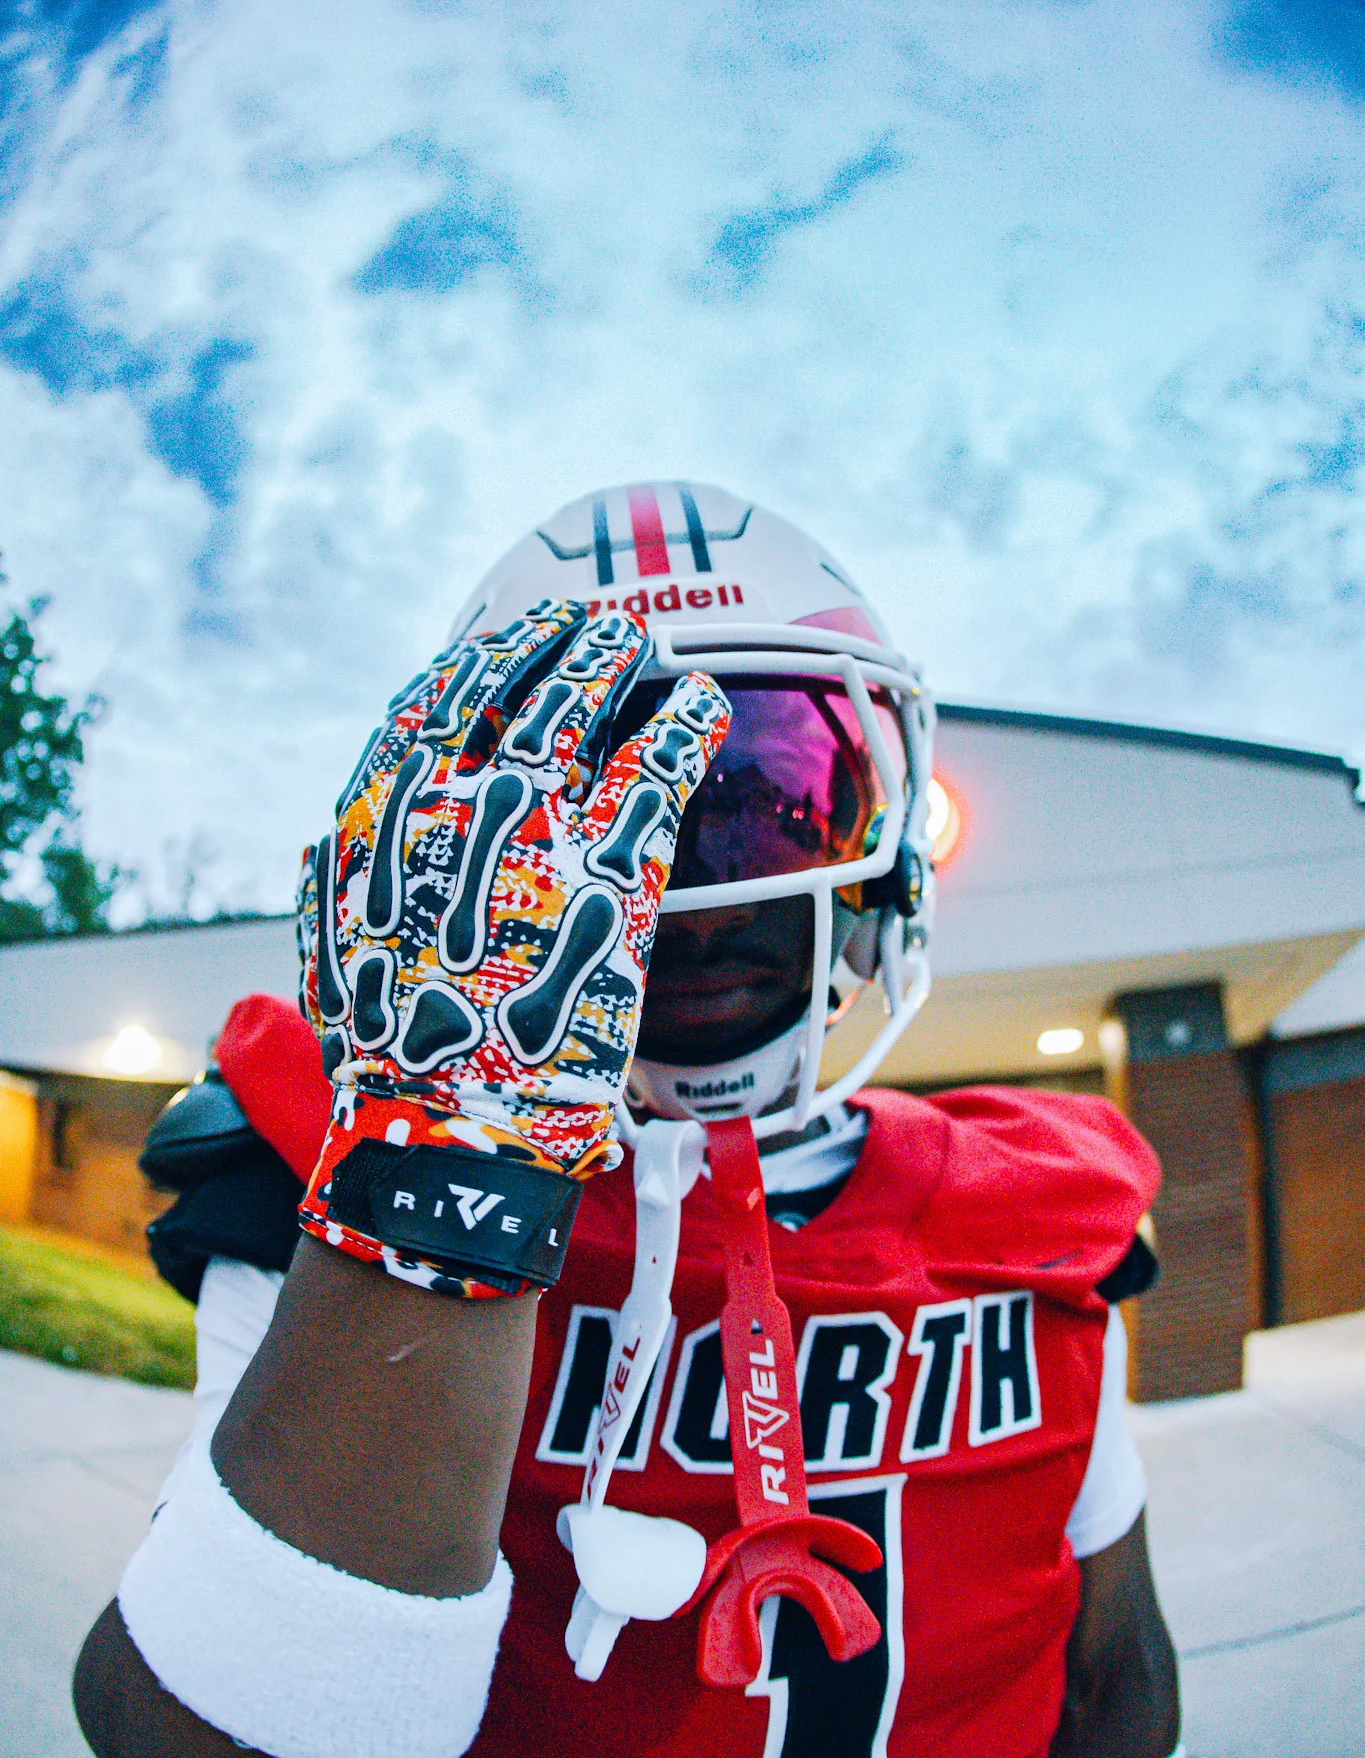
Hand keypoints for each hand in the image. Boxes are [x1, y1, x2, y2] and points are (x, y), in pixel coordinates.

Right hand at [295, 601, 728, 1284]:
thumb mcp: (329, 952)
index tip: (503, 640)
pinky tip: (705, 702)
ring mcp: (539, 826)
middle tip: (591, 626)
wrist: (453, 1131)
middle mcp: (458, 800)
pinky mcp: (616, 866)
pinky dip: (688, 719)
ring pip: (589, 700)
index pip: (430, 703)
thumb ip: (331, 884)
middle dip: (557, 643)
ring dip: (620, 658)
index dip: (475, 662)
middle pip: (514, 682)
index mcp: (386, 815)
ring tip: (646, 645)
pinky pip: (663, 760)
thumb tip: (322, 842)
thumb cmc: (389, 1052)